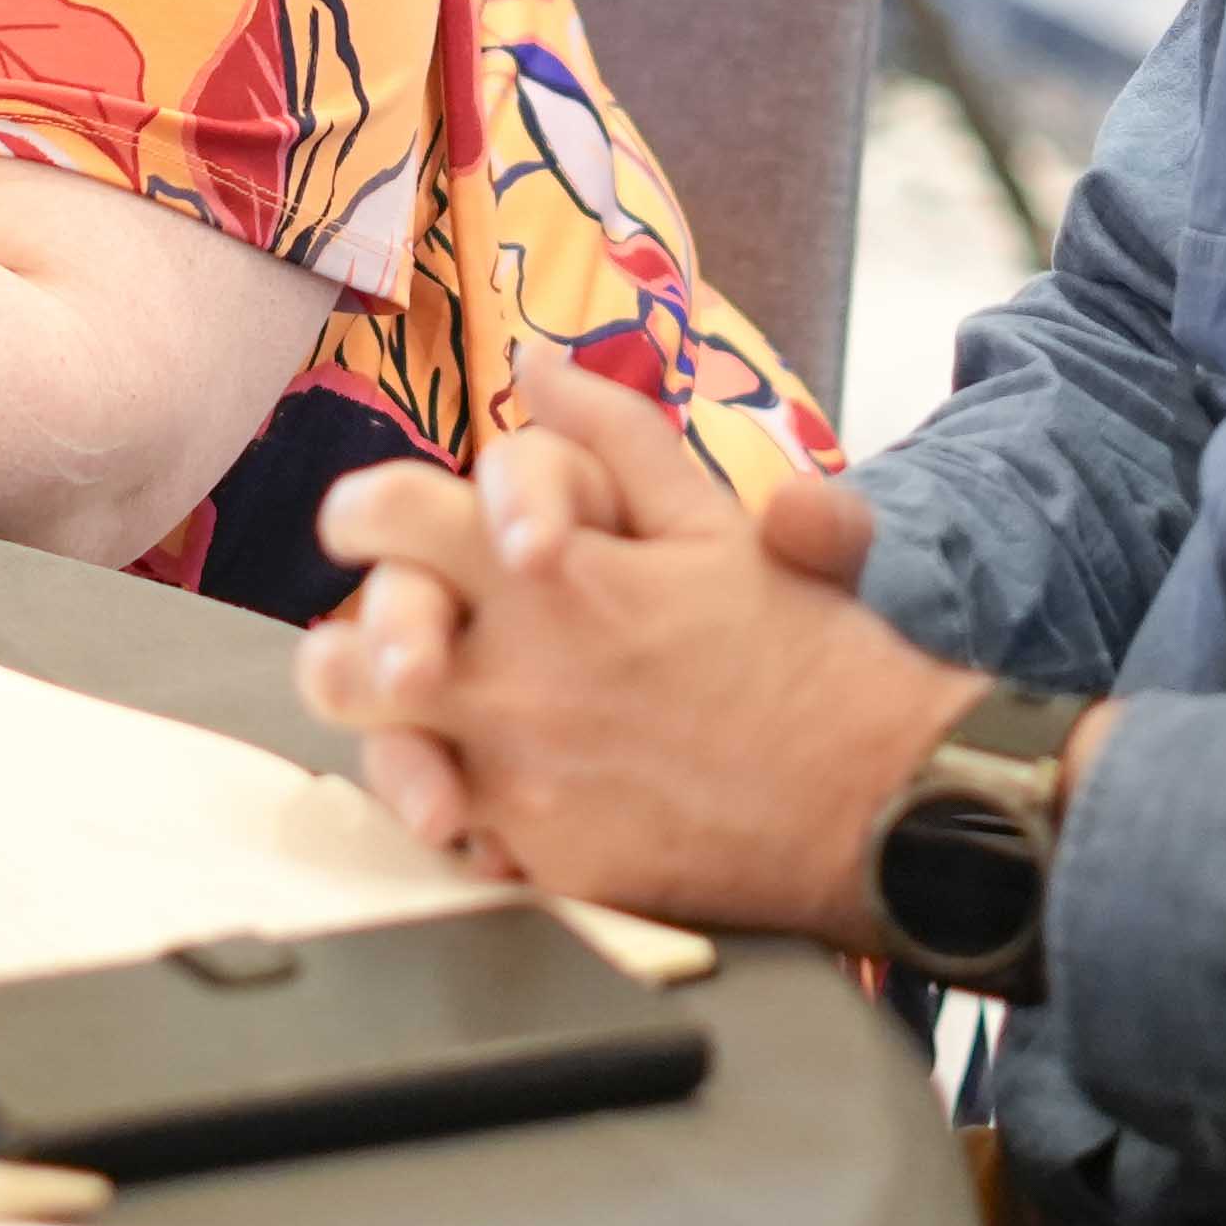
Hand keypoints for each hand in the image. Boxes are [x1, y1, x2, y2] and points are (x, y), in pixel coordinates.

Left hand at [299, 353, 966, 941]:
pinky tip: (504, 793)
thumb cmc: (807, 653)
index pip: (392, 519)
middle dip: (344, 645)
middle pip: (345, 661)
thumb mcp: (715, 522)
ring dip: (389, 734)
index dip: (360, 514)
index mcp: (551, 576)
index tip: (365, 525)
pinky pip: (460, 838)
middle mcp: (516, 676)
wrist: (881, 799)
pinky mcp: (547, 862)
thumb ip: (613, 437)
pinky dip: (468, 812)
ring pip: (384, 758)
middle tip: (378, 643)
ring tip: (421, 722)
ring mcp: (523, 778)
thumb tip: (535, 363)